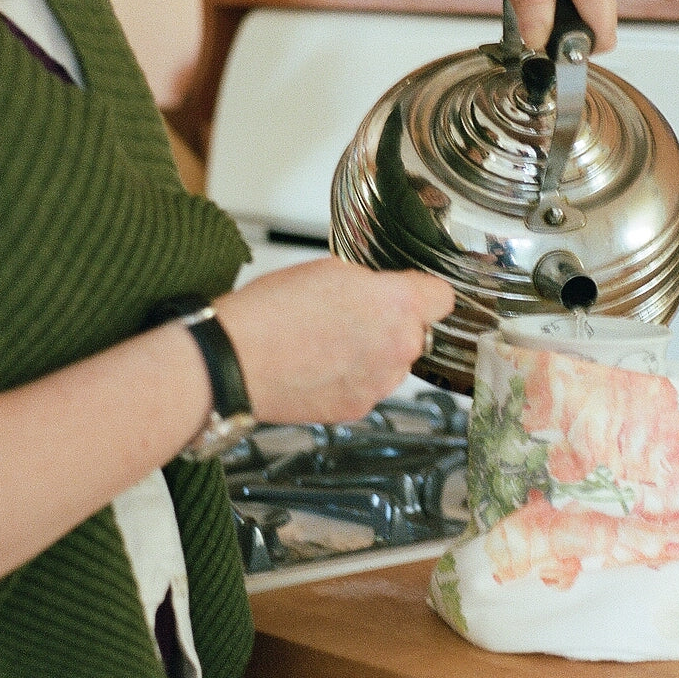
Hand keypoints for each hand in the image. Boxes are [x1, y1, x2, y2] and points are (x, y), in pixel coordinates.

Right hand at [212, 257, 454, 423]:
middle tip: (349, 316)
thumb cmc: (272, 311)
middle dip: (391, 324)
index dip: (423, 293)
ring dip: (372, 353)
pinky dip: (351, 378)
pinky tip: (318, 365)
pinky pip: (368, 386)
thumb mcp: (328, 270)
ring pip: (392, 362)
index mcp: (398, 304)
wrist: (235, 361)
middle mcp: (399, 346)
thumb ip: (370, 283)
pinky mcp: (360, 408)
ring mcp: (382, 383)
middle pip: (416, 332)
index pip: (443, 297)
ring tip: (326, 342)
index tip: (412, 294)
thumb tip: (381, 289)